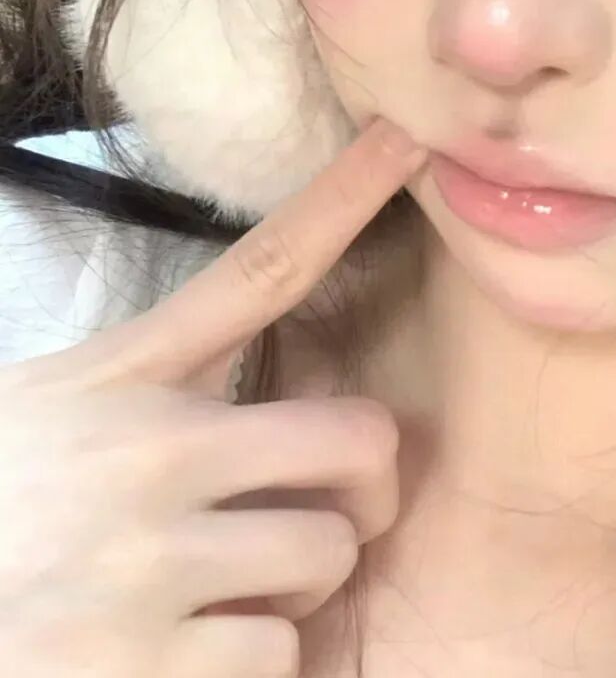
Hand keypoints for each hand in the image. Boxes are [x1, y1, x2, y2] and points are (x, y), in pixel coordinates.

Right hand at [0, 118, 426, 677]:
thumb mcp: (58, 406)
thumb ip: (152, 377)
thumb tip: (252, 350)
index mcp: (127, 380)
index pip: (261, 270)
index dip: (345, 197)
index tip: (408, 140)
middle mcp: (148, 454)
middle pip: (360, 436)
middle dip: (363, 483)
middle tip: (324, 509)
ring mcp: (146, 563)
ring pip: (328, 556)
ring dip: (296, 586)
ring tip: (221, 592)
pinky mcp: (140, 670)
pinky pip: (278, 656)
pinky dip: (248, 665)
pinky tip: (179, 659)